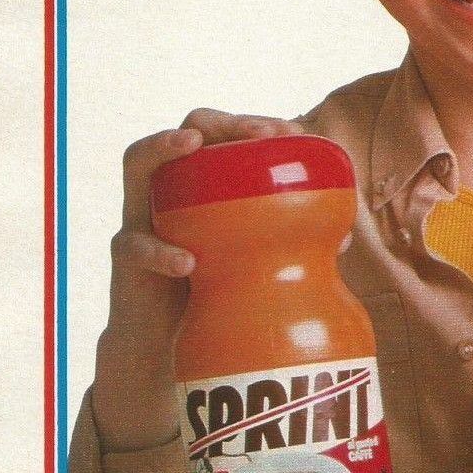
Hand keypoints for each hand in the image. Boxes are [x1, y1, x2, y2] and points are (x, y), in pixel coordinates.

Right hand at [93, 109, 302, 452]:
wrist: (172, 349)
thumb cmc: (221, 295)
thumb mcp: (262, 262)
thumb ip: (295, 244)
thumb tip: (346, 237)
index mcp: (208, 187)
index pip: (225, 134)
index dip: (255, 123)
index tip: (292, 131)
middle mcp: (173, 191)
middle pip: (185, 133)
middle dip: (221, 123)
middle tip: (260, 135)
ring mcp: (143, 216)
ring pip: (138, 163)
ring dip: (164, 147)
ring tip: (193, 145)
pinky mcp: (126, 257)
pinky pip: (134, 245)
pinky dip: (160, 252)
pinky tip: (188, 262)